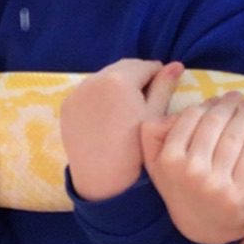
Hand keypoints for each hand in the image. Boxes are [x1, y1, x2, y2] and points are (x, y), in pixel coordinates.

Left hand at [59, 60, 182, 200]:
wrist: (102, 178)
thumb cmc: (135, 148)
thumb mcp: (154, 116)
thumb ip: (164, 87)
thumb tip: (177, 65)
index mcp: (119, 80)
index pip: (144, 66)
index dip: (157, 72)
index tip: (163, 82)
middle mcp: (94, 80)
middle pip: (122, 68)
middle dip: (136, 75)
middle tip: (147, 92)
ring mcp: (78, 92)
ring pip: (103, 77)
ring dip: (117, 83)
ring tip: (128, 103)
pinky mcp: (67, 105)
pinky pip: (88, 91)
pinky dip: (100, 94)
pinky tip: (109, 112)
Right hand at [142, 91, 243, 243]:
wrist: (203, 228)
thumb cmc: (180, 188)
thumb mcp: (155, 163)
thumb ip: (154, 133)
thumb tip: (178, 108)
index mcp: (168, 160)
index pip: (190, 117)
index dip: (207, 104)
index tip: (218, 100)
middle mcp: (191, 171)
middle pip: (214, 123)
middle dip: (229, 105)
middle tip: (238, 97)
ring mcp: (216, 183)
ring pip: (234, 136)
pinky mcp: (239, 194)